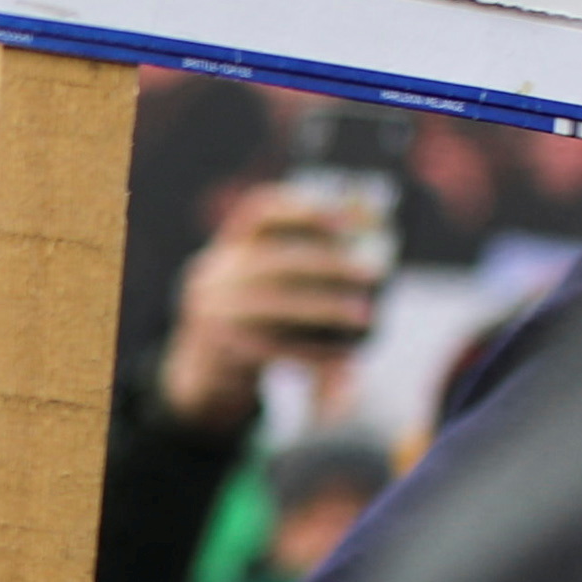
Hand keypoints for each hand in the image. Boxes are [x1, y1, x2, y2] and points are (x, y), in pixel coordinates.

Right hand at [153, 191, 387, 434]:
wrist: (207, 372)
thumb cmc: (259, 317)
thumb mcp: (267, 282)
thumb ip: (308, 260)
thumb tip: (374, 225)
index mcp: (230, 246)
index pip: (259, 213)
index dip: (301, 210)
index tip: (346, 217)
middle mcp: (216, 274)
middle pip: (273, 261)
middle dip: (328, 263)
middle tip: (374, 271)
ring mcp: (212, 314)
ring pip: (274, 305)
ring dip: (326, 307)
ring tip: (365, 313)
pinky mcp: (221, 352)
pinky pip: (273, 348)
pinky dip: (314, 351)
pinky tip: (345, 355)